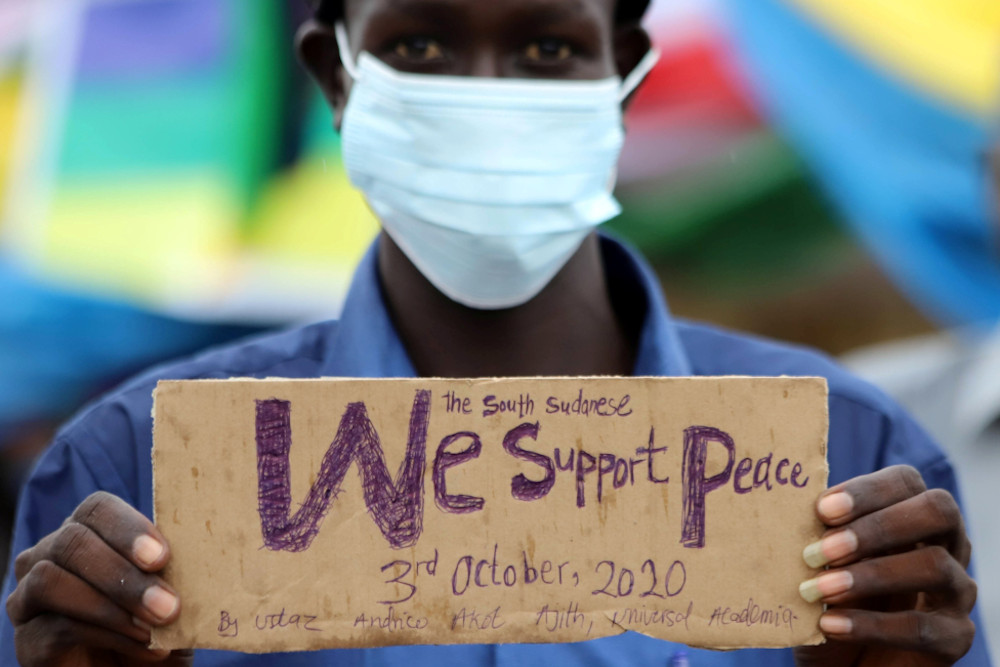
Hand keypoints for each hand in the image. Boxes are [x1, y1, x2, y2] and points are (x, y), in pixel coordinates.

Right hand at [6, 492, 192, 665]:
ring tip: (154, 629)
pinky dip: (106, 636)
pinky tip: (142, 647)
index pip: (97, 509)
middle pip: (72, 541)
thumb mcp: (173, 591)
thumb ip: (175, 568)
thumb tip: (199, 550)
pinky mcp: (27, 639)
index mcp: (90, 532)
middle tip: (168, 606)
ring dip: (110, 605)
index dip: (127, 528)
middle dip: (123, 575)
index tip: (161, 558)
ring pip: (51, 580)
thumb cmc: (158, 623)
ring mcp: (30, 597)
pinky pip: (55, 627)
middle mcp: (50, 556)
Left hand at [794, 466, 976, 665]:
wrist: (844, 662)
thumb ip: (819, 534)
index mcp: (913, 515)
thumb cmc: (830, 597)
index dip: (866, 491)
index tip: (821, 510)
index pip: (905, 482)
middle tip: (822, 550)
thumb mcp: (820, 562)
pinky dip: (871, 625)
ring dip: (869, 575)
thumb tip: (791, 509)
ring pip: (934, 565)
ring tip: (815, 590)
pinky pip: (923, 627)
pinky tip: (829, 624)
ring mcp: (957, 590)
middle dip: (878, 526)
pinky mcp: (956, 637)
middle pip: (937, 511)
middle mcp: (947, 544)